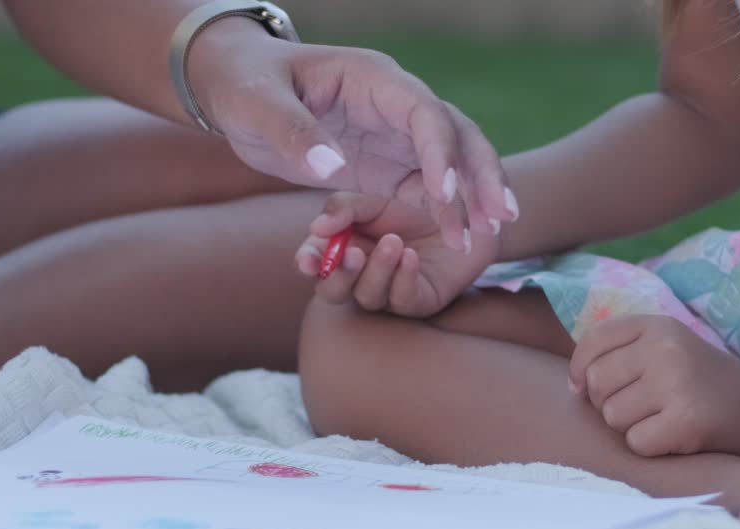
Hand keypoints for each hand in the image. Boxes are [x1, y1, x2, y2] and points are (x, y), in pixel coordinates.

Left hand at [188, 19, 518, 249]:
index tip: (445, 192)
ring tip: (495, 233)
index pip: (424, 112)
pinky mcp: (388, 166)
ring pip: (453, 164)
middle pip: (456, 135)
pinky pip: (429, 188)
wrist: (237, 89)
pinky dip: (450, 211)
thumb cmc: (245, 85)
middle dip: (482, 174)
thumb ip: (292, 132)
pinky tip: (464, 237)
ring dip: (475, 196)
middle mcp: (397, 106)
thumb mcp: (256, 103)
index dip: (440, 151)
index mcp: (374, 80)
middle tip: (502, 216)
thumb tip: (329, 168)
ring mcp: (397, 136)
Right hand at [295, 193, 500, 317]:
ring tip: (394, 243)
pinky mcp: (420, 301)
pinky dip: (403, 279)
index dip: (307, 263)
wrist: (468, 206)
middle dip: (338, 276)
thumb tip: (317, 227)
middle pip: (332, 292)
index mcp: (342, 246)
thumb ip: (343, 208)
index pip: (315, 262)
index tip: (308, 260)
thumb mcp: (374, 196)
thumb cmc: (414, 198)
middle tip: (352, 254)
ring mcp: (389, 291)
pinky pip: (404, 300)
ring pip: (368, 297)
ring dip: (377, 271)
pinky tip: (410, 257)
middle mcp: (360, 274)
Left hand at [568, 314, 739, 458]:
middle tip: (643, 405)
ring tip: (661, 418)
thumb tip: (574, 387)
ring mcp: (676, 383)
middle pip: (597, 383)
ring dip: (630, 426)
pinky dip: (649, 446)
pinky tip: (673, 435)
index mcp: (656, 325)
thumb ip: (616, 354)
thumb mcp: (662, 348)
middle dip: (609, 401)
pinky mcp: (686, 421)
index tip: (589, 387)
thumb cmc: (696, 380)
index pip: (592, 343)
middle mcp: (665, 348)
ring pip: (613, 416)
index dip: (581, 371)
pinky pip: (635, 442)